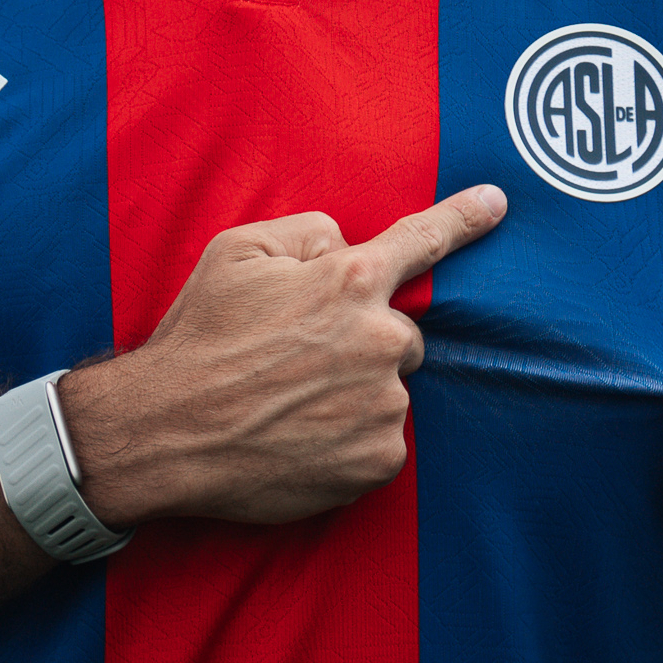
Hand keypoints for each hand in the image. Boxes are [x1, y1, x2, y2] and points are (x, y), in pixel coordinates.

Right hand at [64, 184, 507, 527]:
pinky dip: (350, 441)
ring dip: (355, 394)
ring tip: (290, 404)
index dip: (463, 219)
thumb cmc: (199, 336)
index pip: (421, 241)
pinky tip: (301, 437)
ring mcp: (384, 404)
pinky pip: (380, 441)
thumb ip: (308, 233)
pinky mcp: (379, 459)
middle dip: (363, 342)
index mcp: (350, 279)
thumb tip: (345, 246)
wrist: (165, 430)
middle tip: (299, 361)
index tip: (496, 203)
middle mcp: (379, 340)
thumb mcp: (237, 251)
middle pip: (400, 334)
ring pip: (388, 390)